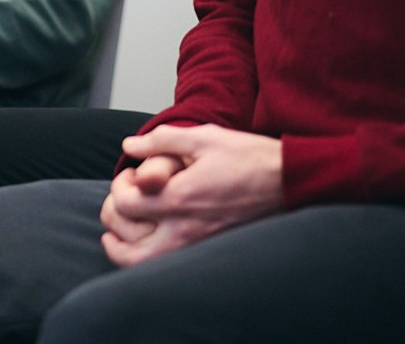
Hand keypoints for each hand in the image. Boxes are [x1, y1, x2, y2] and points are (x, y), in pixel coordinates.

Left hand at [97, 125, 282, 267]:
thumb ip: (161, 141)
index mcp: (179, 198)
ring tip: (118, 236)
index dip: (117, 189)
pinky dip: (149, 260)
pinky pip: (169, 266)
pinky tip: (148, 242)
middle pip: (128, 245)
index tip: (129, 176)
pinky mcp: (211, 251)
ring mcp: (199, 245)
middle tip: (118, 205)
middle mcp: (186, 229)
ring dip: (125, 251)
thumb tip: (129, 146)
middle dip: (113, 223)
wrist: (291, 182)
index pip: (125, 205)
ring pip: (147, 266)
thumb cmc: (249, 158)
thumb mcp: (203, 138)